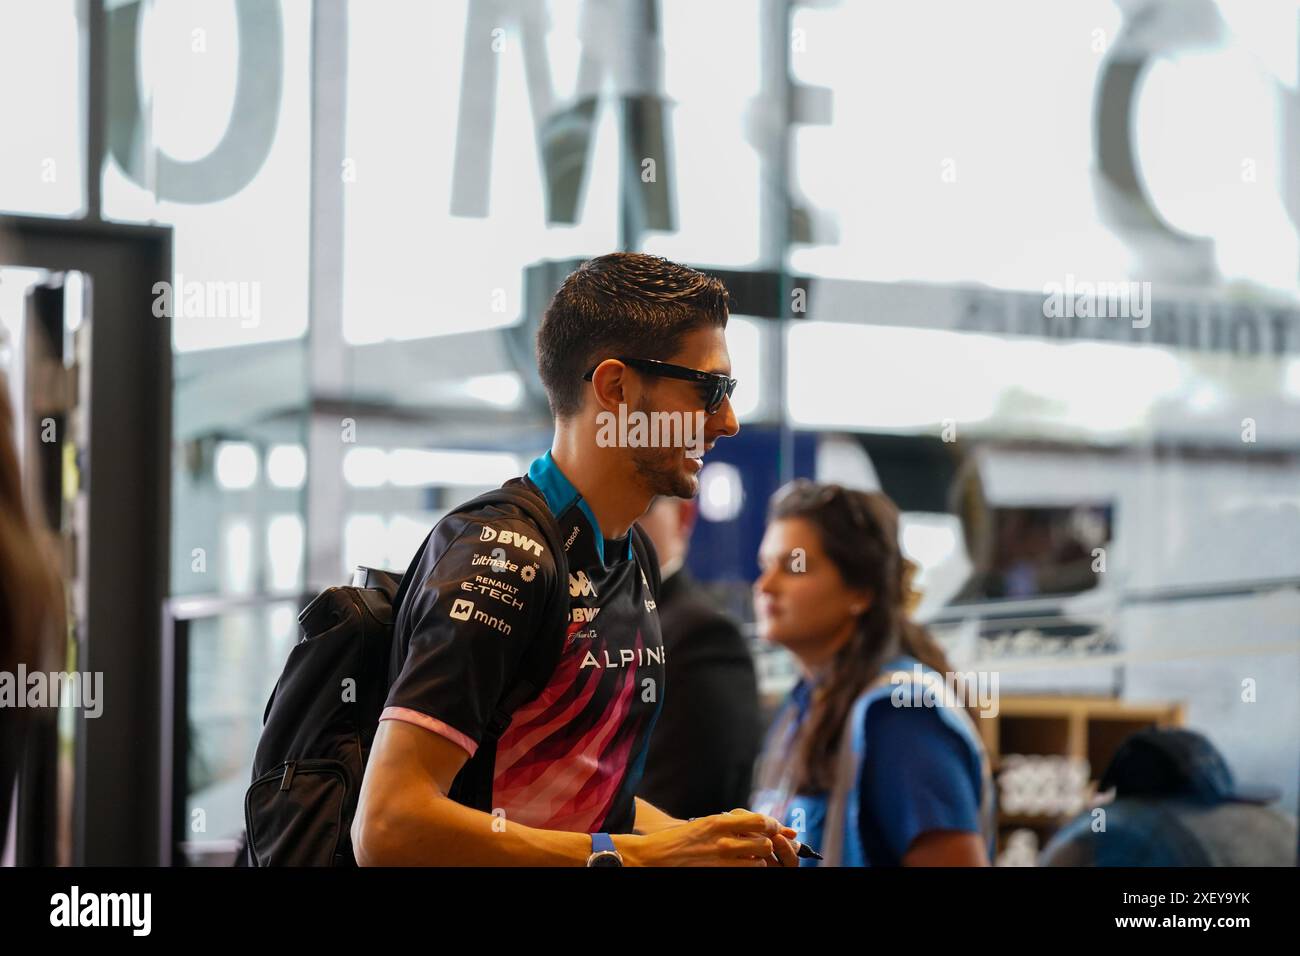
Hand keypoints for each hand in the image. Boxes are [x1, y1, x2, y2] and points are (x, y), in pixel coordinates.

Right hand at [613, 811, 794, 866]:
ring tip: (751, 857)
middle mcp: (724, 840)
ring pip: (759, 862)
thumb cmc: (683, 838)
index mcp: (720, 822)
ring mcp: (722, 859)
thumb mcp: (707, 823)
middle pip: (765, 843)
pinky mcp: (720, 872)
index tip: (775, 829)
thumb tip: (759, 825)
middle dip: (767, 845)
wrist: (658, 855)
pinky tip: (741, 865)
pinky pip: (746, 872)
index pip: (760, 821)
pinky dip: (748, 869)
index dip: (773, 825)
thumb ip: (731, 823)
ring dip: (758, 860)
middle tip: (763, 845)